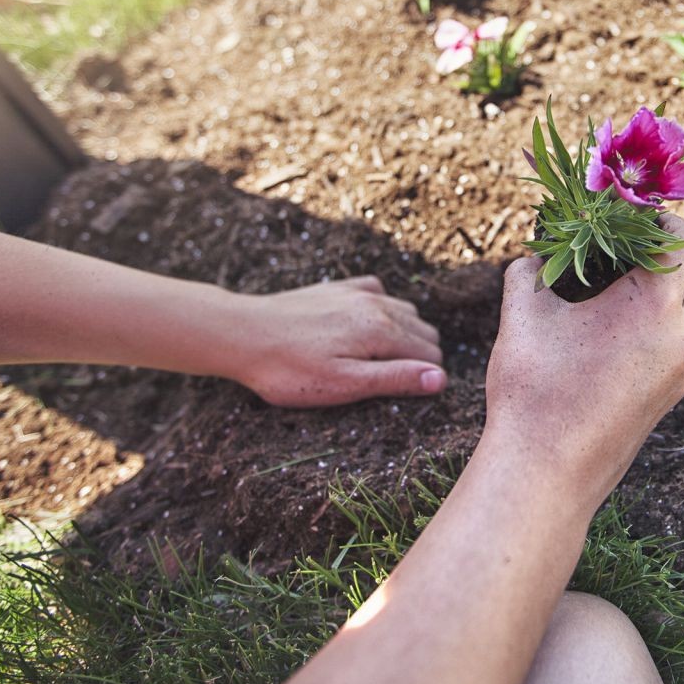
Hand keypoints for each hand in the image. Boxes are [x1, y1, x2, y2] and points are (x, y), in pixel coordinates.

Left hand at [227, 277, 445, 406]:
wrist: (242, 333)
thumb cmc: (290, 370)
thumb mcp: (344, 385)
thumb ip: (395, 379)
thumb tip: (440, 379)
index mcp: (382, 330)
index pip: (431, 356)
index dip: (424, 379)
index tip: (403, 396)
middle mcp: (377, 304)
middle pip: (424, 332)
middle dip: (419, 357)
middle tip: (390, 382)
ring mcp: (358, 292)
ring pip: (406, 311)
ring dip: (404, 334)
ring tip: (380, 360)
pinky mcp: (339, 288)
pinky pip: (380, 292)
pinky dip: (384, 309)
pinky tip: (365, 327)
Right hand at [483, 214, 683, 506]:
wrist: (545, 473)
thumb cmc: (532, 391)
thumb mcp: (522, 317)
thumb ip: (529, 273)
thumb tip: (533, 258)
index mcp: (653, 305)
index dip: (664, 221)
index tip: (632, 220)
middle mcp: (681, 336)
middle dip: (681, 252)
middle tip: (636, 247)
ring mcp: (682, 370)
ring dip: (678, 290)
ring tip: (626, 287)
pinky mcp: (671, 397)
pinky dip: (665, 324)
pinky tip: (617, 330)